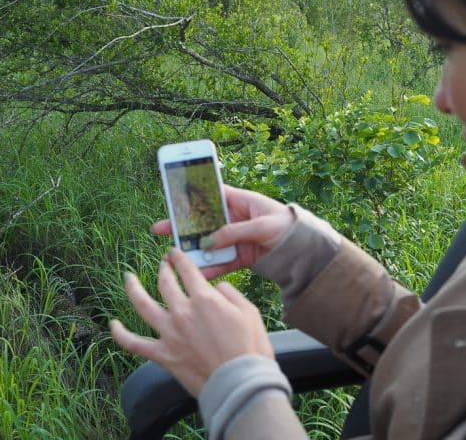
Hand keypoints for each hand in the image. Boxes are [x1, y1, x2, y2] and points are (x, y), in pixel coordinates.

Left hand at [110, 248, 272, 396]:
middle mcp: (182, 312)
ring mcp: (169, 334)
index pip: (187, 270)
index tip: (174, 252)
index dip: (179, 258)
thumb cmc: (250, 348)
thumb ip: (229, 293)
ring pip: (143, 305)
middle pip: (165, 283)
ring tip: (128, 278)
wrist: (241, 384)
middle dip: (163, 269)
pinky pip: (134, 344)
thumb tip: (216, 288)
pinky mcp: (163, 355)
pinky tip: (112, 325)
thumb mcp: (249, 311)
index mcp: (204, 299)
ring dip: (133, 288)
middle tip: (163, 264)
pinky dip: (120, 335)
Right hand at [152, 185, 294, 279]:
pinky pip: (221, 262)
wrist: (306, 251)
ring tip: (173, 256)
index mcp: (239, 201)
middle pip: (202, 221)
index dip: (191, 196)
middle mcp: (233, 219)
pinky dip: (209, 268)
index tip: (172, 199)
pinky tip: (196, 272)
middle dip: (182, 226)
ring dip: (192, 249)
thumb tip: (208, 242)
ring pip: (208, 243)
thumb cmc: (286, 227)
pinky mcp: (240, 257)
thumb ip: (234, 232)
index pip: (211, 195)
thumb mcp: (261, 226)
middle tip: (159, 229)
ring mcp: (235, 239)